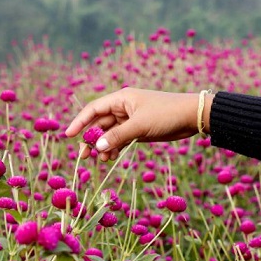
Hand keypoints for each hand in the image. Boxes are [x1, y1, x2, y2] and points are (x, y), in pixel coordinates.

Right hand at [65, 88, 211, 160]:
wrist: (192, 117)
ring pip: (109, 134)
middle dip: (90, 139)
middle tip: (83, 156)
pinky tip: (111, 158)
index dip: (79, 122)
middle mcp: (123, 108)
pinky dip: (114, 148)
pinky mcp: (138, 130)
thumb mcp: (140, 126)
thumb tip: (97, 148)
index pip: (93, 109)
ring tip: (101, 160)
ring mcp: (130, 120)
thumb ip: (117, 137)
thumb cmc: (166, 114)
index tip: (68, 136)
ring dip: (103, 146)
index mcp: (121, 99)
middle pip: (99, 124)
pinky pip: (120, 140)